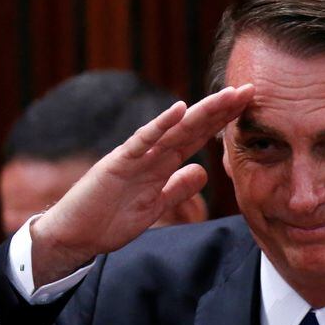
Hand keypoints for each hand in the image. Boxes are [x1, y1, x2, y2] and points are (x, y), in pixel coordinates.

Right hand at [30, 84, 254, 286]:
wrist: (75, 235)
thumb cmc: (109, 220)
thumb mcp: (154, 207)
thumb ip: (177, 189)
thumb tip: (202, 172)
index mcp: (160, 164)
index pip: (197, 137)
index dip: (222, 122)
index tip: (248, 106)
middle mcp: (151, 154)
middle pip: (191, 127)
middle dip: (219, 110)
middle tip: (248, 90)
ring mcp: (135, 156)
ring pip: (173, 129)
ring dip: (200, 112)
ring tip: (226, 96)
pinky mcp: (117, 163)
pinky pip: (141, 141)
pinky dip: (159, 125)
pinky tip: (178, 110)